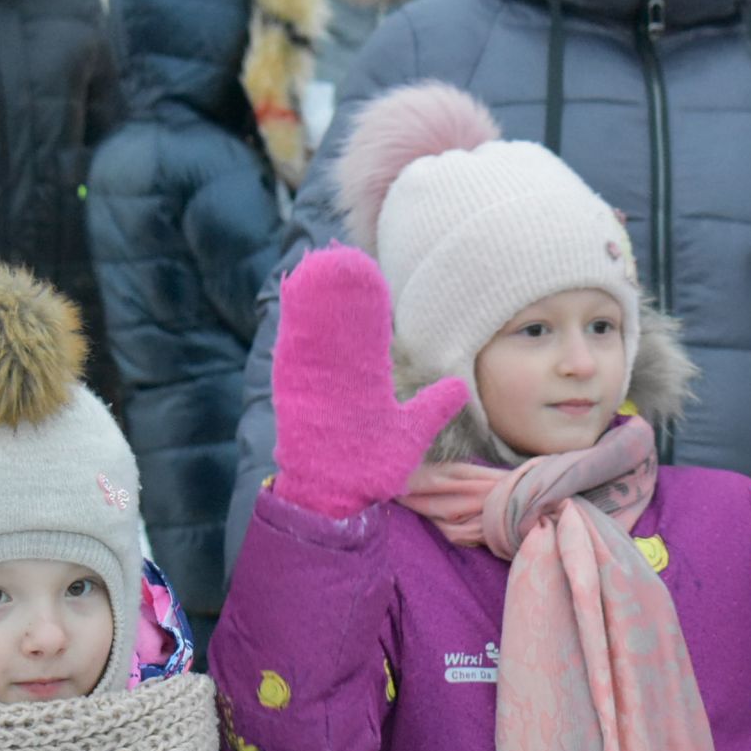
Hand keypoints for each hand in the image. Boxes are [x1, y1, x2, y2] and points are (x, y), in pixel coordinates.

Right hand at [272, 244, 468, 518]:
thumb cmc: (370, 467)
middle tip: (345, 257)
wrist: (337, 493)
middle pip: (339, 325)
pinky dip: (294, 320)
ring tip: (321, 262)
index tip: (371, 275)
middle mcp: (337, 376)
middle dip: (342, 292)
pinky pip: (293, 348)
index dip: (368, 307)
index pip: (366, 335)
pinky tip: (297, 290)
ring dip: (316, 297)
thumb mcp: (409, 432)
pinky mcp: (295, 388)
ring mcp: (314, 381)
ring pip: (314, 330)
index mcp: (362, 381)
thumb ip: (432, 407)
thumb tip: (457, 387)